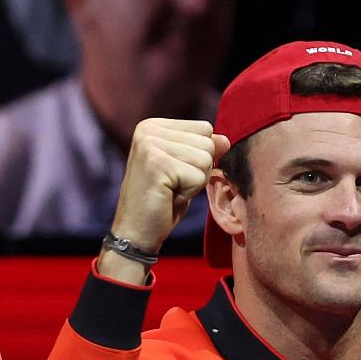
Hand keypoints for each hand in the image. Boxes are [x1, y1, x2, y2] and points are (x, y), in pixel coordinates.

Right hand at [101, 119, 230, 282]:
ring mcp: (149, 145)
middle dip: (197, 170)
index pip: (204, 128)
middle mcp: (148, 130)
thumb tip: (225, 140)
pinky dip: (189, 193)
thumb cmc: (160, 202)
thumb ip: (202, 149)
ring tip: (169, 191)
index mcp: (152, 126)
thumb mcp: (185, 169)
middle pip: (207, 142)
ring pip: (206, 158)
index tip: (172, 173)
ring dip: (194, 182)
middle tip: (171, 185)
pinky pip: (198, 175)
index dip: (197, 157)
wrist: (135, 233)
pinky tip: (167, 197)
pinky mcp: (156, 163)